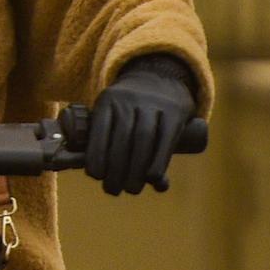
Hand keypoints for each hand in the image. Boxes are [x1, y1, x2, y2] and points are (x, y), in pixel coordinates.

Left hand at [85, 55, 197, 196]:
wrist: (161, 79)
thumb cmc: (130, 109)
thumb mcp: (112, 112)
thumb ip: (106, 140)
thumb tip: (97, 175)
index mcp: (108, 99)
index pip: (100, 128)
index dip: (96, 154)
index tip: (95, 176)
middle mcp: (129, 99)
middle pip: (122, 137)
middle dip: (115, 168)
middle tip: (112, 189)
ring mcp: (153, 103)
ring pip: (143, 138)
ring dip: (136, 169)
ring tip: (131, 189)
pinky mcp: (175, 112)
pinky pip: (166, 138)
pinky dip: (158, 161)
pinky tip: (153, 179)